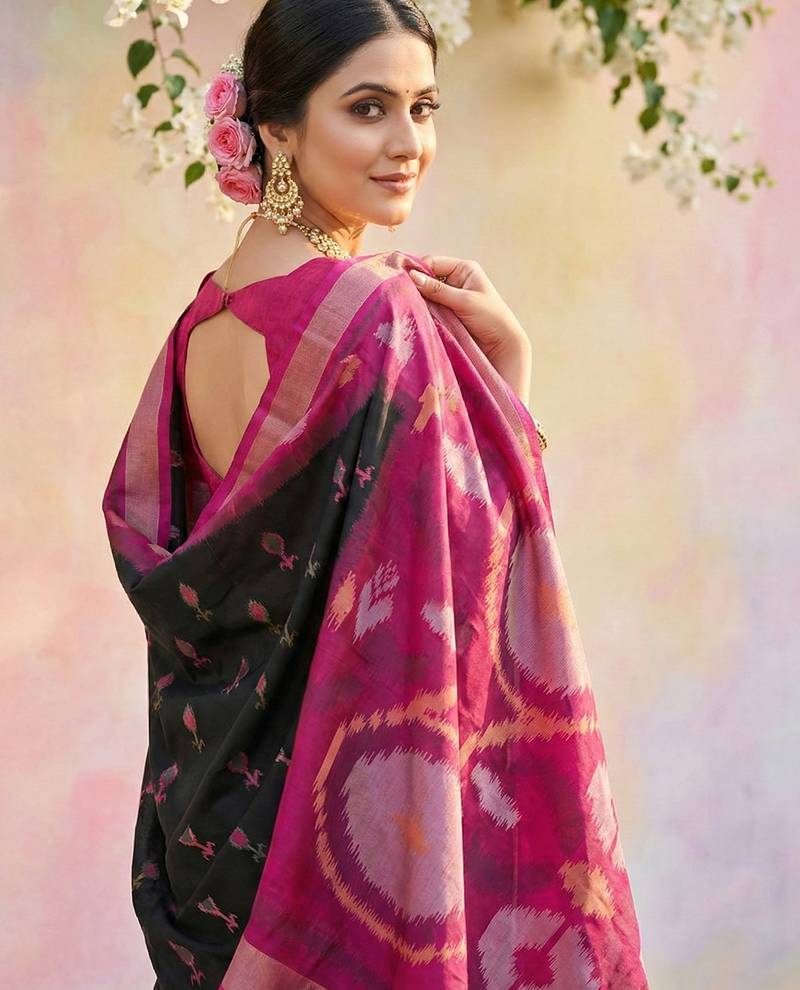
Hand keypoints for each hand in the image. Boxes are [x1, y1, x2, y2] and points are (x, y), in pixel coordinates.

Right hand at [408, 254, 527, 360]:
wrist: (501, 344)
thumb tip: (411, 277)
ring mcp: (449, 297)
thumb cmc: (490, 318)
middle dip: (415, 286)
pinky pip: (428, 308)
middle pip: (426, 278)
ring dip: (417, 300)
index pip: (432, 262)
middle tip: (399, 294)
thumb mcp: (464, 301)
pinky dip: (421, 311)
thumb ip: (437, 290)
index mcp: (464, 269)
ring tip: (404, 305)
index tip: (399, 278)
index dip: (416, 269)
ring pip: (425, 294)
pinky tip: (412, 314)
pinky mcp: (446, 313)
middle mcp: (455, 280)